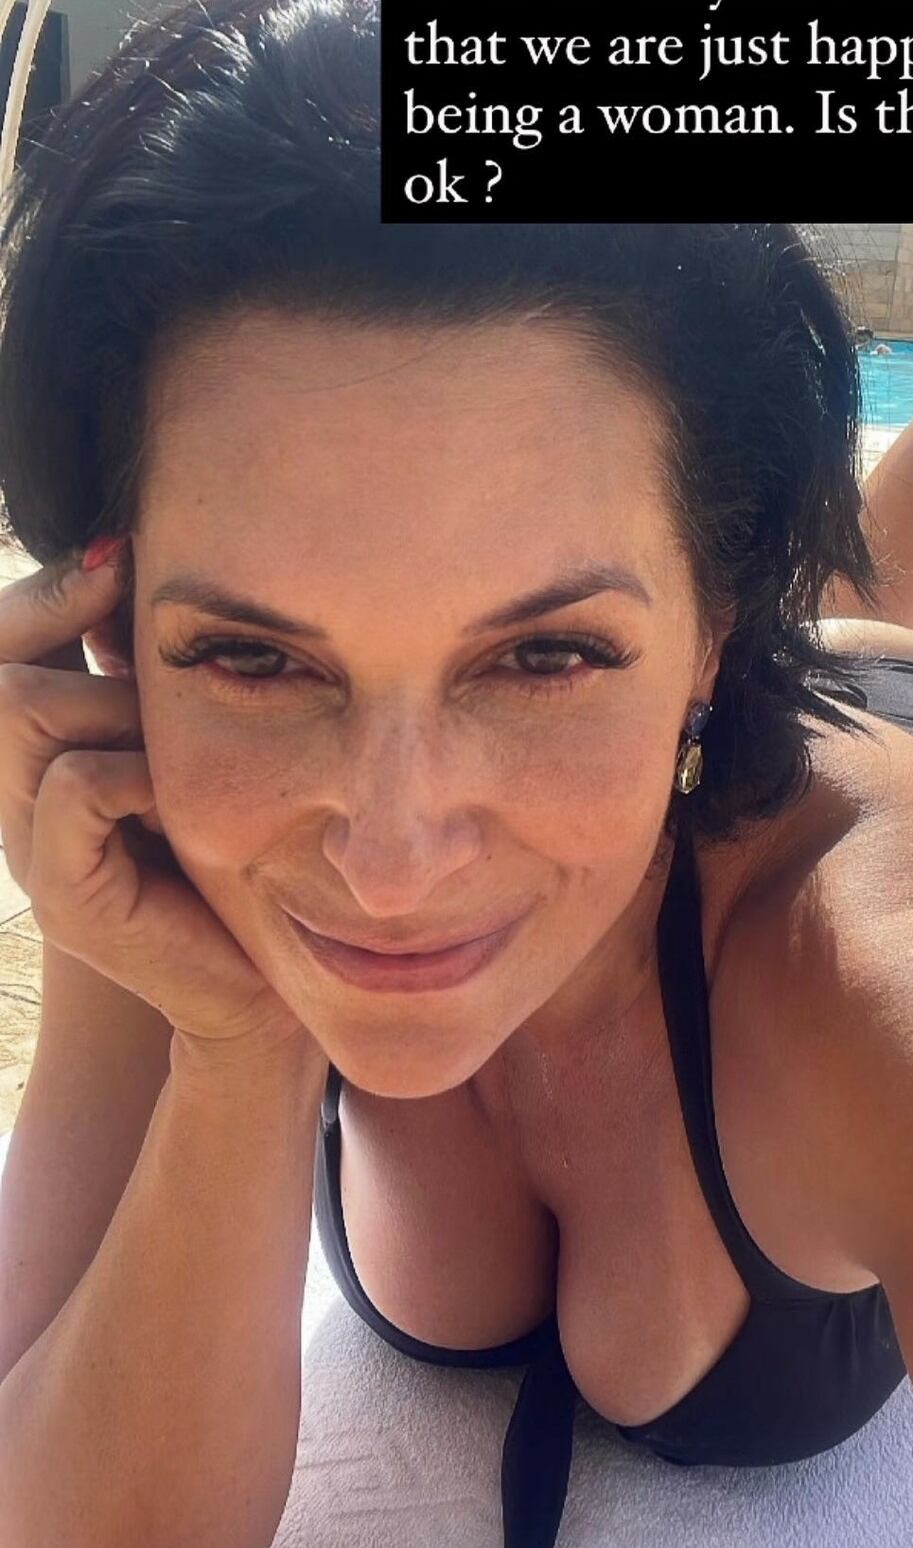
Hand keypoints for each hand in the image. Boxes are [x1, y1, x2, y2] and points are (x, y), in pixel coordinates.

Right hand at [0, 547, 310, 1057]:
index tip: (123, 560)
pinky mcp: (67, 896)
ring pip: (25, 705)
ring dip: (115, 703)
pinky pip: (76, 785)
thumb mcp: (188, 745)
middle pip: (0, 664)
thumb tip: (131, 558)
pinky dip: (135, 770)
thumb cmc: (233, 857)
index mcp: (40, 755)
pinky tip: (176, 794)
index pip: (0, 643)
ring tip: (170, 741)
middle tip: (155, 655)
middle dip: (77, 630)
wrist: (253, 989)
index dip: (51, 589)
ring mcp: (30, 848)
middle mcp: (15, 797)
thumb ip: (148, 675)